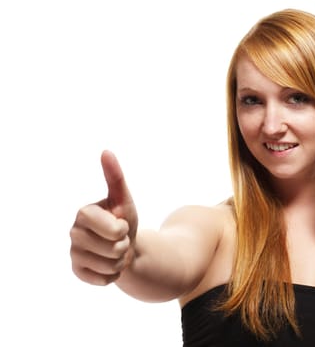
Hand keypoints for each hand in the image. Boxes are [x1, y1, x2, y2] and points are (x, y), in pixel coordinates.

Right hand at [70, 150, 138, 284]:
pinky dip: (114, 274)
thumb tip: (106, 151)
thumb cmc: (123, 219)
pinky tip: (109, 263)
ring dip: (121, 260)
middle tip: (119, 238)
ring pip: (111, 265)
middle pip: (114, 248)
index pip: (114, 230)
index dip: (123, 229)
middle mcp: (73, 233)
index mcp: (83, 213)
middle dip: (124, 245)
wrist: (124, 245)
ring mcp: (74, 254)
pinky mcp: (78, 272)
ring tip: (115, 250)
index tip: (120, 223)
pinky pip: (105, 280)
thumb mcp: (124, 198)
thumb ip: (115, 176)